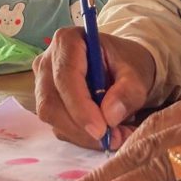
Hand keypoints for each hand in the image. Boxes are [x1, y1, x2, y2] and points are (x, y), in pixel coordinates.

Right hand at [32, 27, 155, 150]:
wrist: (124, 65)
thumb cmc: (128, 62)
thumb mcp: (137, 72)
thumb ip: (127, 91)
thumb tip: (110, 116)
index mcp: (67, 41)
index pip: (66, 76)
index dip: (80, 106)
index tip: (101, 129)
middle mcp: (47, 61)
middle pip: (52, 101)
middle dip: (81, 126)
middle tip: (113, 139)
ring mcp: (43, 83)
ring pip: (52, 118)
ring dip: (83, 135)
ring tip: (117, 137)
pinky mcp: (48, 103)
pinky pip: (58, 126)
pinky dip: (82, 137)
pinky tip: (106, 135)